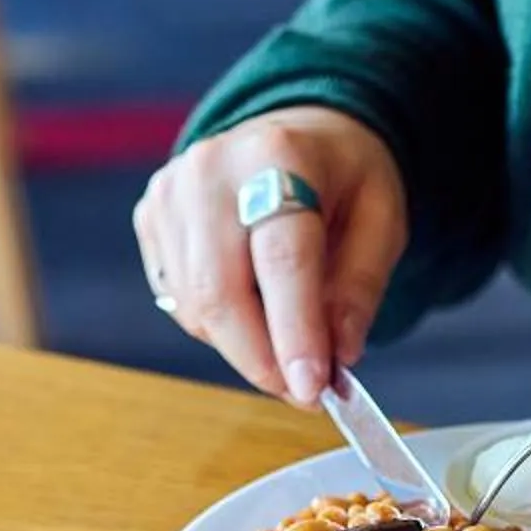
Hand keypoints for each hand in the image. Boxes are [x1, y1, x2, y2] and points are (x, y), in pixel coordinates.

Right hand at [134, 106, 405, 406]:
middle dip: (262, 359)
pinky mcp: (150, 218)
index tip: (311, 389)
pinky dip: (219, 326)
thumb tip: (338, 355)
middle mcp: (211, 169)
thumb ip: (360, 287)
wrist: (290, 136)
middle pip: (221, 290)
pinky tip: (253, 309)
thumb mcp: (380, 220)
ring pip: (196, 306)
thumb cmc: (340, 179)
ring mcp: (170, 193)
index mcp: (279, 155)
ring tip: (288, 345)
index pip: (281, 257)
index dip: (295, 330)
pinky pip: (178, 301)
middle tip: (303, 394)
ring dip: (244, 348)